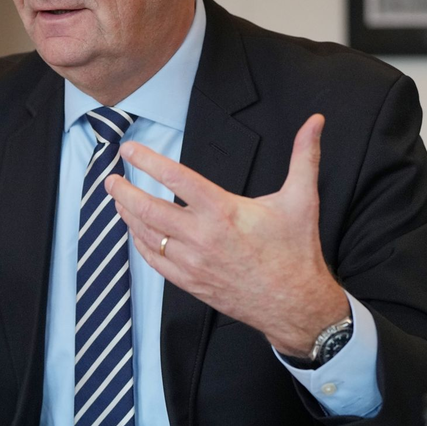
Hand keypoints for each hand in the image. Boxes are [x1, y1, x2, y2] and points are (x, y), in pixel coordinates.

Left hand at [105, 114, 347, 356]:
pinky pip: (154, 261)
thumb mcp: (302, 198)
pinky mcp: (190, 283)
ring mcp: (193, 262)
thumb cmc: (296, 251)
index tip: (129, 150)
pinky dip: (140, 244)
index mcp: (223, 211)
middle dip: (124, 191)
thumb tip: (316, 121)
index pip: (175, 179)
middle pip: (149, 209)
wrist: (295, 304)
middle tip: (110, 178)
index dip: (148, 161)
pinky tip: (135, 231)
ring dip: (128, 216)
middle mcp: (202, 237)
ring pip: (147, 236)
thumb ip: (304, 156)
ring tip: (117, 199)